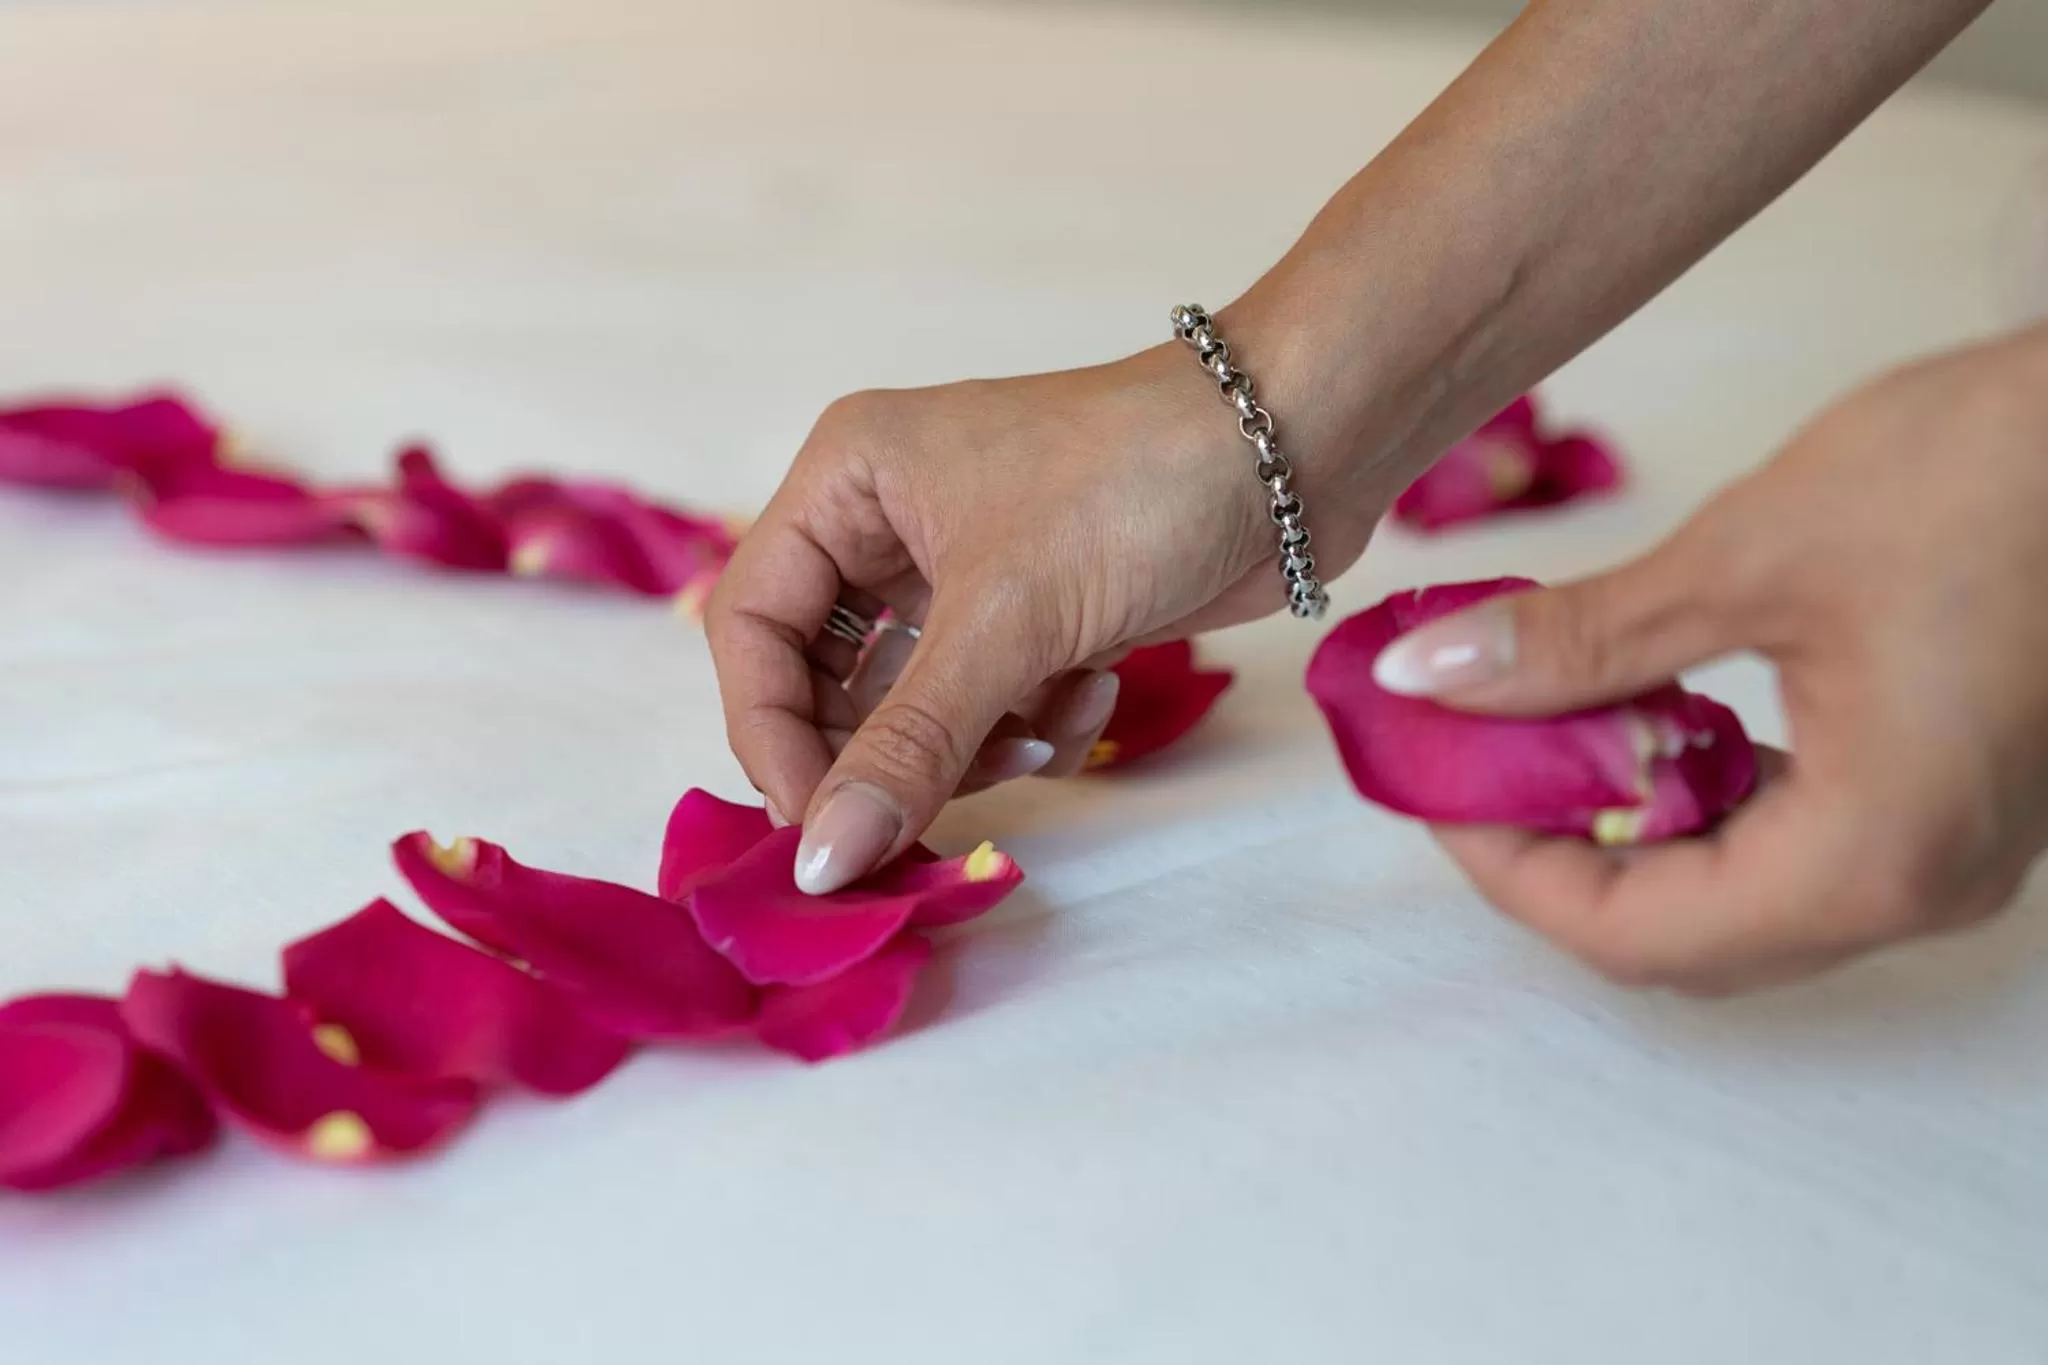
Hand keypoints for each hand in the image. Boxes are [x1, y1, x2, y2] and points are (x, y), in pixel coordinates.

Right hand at [706, 330, 1383, 893]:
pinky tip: (1096, 689)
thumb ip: (907, 746)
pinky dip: (1036, 718)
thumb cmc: (1135, 487)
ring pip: (916, 706)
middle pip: (829, 679)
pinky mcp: (1036, 607)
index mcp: (847, 480)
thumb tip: (819, 863)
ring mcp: (965, 566)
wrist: (1300, 446)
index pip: (753, 627)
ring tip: (1039, 732)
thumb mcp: (1006, 619)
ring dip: (976, 742)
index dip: (771, 734)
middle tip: (934, 810)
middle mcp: (889, 519)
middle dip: (892, 749)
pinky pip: (990, 702)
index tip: (817, 825)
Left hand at [1373, 324, 2047, 992]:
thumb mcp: (1748, 556)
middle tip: (1468, 759)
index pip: (1633, 934)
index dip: (1508, 871)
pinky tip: (1646, 715)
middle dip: (1555, 854)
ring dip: (1622, 827)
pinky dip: (1697, 798)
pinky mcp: (1949, 805)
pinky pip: (1791, 848)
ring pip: (1733, 899)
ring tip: (1536, 731)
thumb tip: (1433, 679)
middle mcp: (1915, 890)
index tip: (1429, 781)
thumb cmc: (1989, 474)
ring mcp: (1943, 856)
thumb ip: (1580, 642)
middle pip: (1680, 936)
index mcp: (1871, 858)